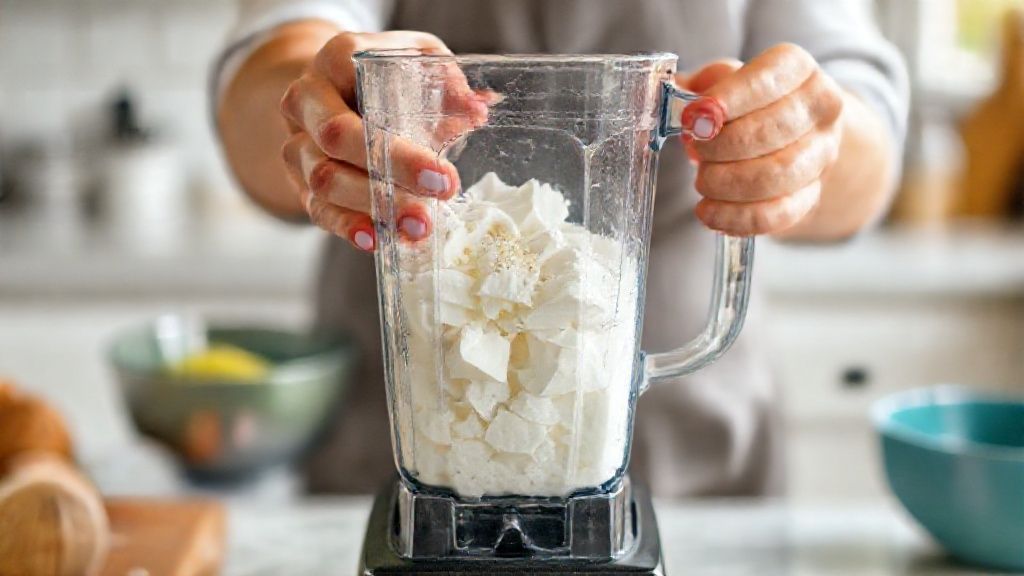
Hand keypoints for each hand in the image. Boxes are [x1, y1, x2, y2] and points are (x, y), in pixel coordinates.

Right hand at [279, 31, 487, 250]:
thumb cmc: (388, 76)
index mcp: (338, 59)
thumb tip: (478, 109)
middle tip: (437, 197)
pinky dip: (346, 226)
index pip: (358, 91)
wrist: (335, 91)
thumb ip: (447, 81)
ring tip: (418, 227)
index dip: (401, 138)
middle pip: (336, 138)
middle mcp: (307, 99)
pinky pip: (317, 208)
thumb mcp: (420, 60)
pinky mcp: (301, 182)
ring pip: (323, 179)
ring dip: (372, 207)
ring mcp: (299, 143)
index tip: (444, 173)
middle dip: (390, 173)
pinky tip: (375, 239)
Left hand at [680, 44, 844, 235]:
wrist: (798, 140)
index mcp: (798, 71)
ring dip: (727, 184)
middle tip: (697, 151)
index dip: (727, 100)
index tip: (692, 118)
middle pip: (770, 131)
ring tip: (703, 182)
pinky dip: (737, 217)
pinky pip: (777, 213)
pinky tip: (710, 212)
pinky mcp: (812, 197)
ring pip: (776, 175)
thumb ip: (700, 86)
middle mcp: (819, 111)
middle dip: (721, 146)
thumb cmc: (753, 106)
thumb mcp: (728, 82)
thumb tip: (670, 97)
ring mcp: (821, 156)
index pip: (767, 79)